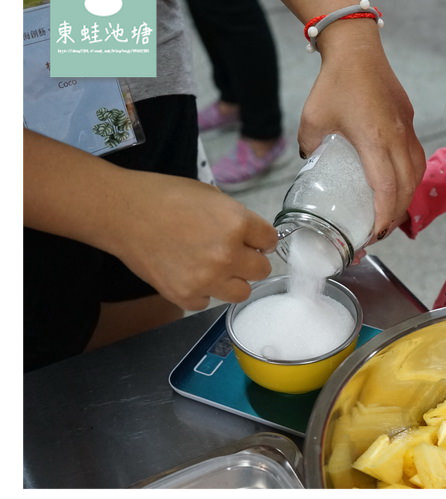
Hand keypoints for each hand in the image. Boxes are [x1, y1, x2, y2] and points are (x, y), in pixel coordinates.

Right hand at [108, 172, 276, 309]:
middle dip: (250, 261)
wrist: (123, 212)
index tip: (253, 241)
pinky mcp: (185, 296)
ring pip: (241, 292)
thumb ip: (238, 219)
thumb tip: (254, 238)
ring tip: (212, 267)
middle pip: (262, 270)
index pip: (270, 240)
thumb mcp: (212, 196)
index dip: (261, 239)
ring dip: (232, 281)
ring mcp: (206, 279)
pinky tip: (188, 273)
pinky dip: (202, 291)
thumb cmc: (164, 197)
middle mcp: (227, 254)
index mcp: (237, 224)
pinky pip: (208, 302)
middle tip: (233, 254)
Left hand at [285, 0, 425, 241]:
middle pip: (406, 187)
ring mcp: (407, 129)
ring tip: (390, 213)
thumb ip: (311, 148)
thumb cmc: (334, 83)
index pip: (387, 187)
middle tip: (379, 231)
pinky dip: (410, 178)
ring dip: (406, 197)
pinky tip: (398, 185)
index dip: (383, 215)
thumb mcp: (311, 121)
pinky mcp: (409, 122)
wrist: (358, 49)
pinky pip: (417, 158)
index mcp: (373, 139)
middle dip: (395, 214)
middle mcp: (396, 138)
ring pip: (416, 173)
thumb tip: (313, 166)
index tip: (374, 233)